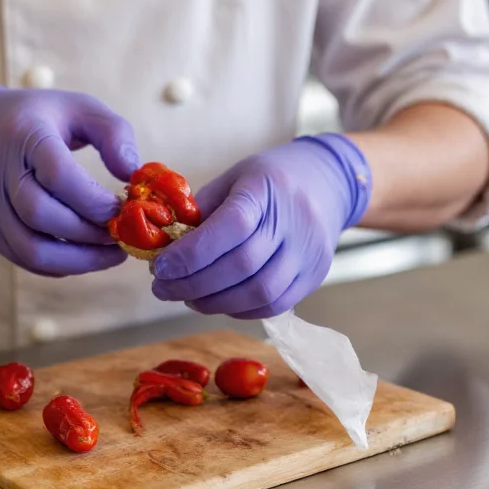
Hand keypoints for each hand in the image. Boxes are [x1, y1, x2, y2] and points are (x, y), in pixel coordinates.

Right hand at [0, 83, 138, 275]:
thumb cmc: (40, 117)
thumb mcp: (81, 108)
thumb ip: (113, 133)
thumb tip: (133, 173)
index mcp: (24, 134)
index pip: (57, 174)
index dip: (94, 199)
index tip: (123, 208)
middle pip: (40, 215)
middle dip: (88, 233)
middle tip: (120, 235)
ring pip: (29, 248)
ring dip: (77, 260)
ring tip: (109, 254)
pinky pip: (22, 258)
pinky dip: (58, 265)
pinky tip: (84, 255)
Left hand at [150, 134, 370, 318]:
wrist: (327, 184)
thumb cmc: (269, 180)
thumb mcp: (232, 179)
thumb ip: (200, 212)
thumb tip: (163, 247)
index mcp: (265, 189)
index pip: (231, 227)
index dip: (192, 253)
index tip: (160, 267)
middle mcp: (293, 222)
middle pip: (241, 266)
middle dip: (193, 284)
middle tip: (162, 288)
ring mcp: (308, 253)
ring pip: (258, 293)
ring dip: (213, 302)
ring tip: (186, 296)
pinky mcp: (314, 276)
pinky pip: (273, 305)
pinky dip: (238, 309)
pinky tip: (216, 300)